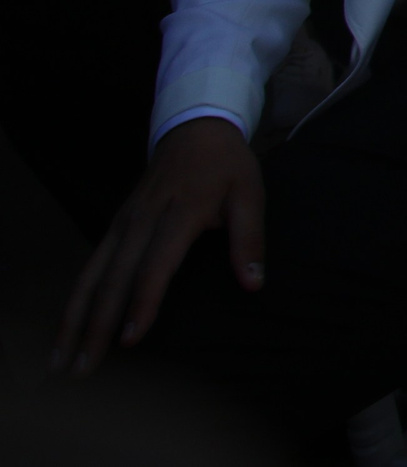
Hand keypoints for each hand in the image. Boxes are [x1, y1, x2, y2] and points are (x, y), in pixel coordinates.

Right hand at [56, 116, 262, 372]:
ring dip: (73, 320)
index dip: (142, 303)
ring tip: (60, 361)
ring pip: (91, 276)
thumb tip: (254, 283)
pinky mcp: (114, 226)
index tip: (129, 339)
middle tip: (83, 370)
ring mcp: (123, 223)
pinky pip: (90, 266)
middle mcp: (142, 221)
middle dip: (95, 327)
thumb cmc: (227, 166)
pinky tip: (66, 329)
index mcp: (179, 214)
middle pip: (114, 279)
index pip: (155, 266)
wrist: (195, 128)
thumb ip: (250, 239)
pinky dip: (74, 300)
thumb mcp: (250, 193)